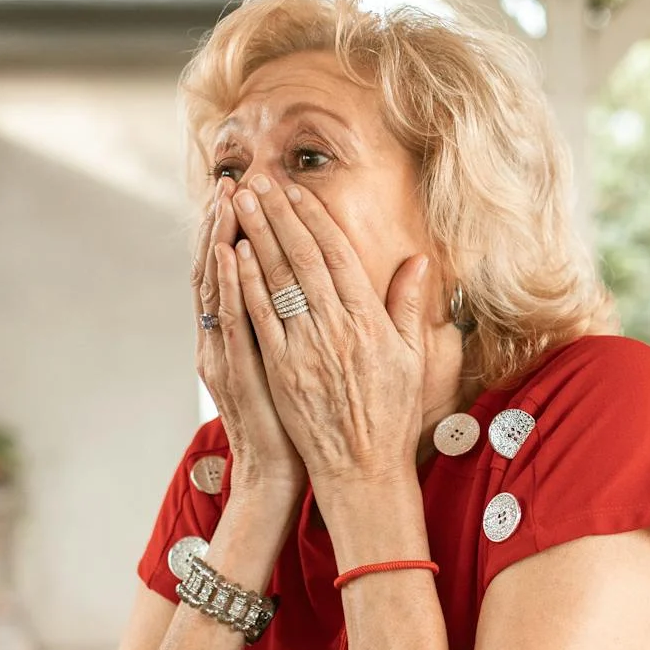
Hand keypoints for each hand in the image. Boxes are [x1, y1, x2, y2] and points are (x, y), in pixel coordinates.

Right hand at [193, 180, 306, 504]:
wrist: (277, 475)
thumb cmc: (295, 423)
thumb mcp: (292, 368)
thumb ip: (293, 327)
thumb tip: (308, 294)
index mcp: (244, 334)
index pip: (239, 271)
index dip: (242, 231)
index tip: (253, 192)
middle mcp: (226, 338)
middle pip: (222, 269)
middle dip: (228, 223)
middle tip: (233, 179)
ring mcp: (226, 352)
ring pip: (220, 285)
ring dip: (222, 238)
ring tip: (227, 197)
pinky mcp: (237, 370)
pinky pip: (231, 319)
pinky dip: (228, 283)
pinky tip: (229, 251)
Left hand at [229, 173, 431, 490]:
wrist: (363, 469)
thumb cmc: (390, 414)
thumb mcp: (411, 358)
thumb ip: (407, 306)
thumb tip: (417, 260)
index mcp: (369, 322)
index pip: (338, 256)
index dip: (314, 218)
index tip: (296, 188)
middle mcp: (337, 330)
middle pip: (303, 258)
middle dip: (279, 214)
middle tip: (258, 180)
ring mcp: (306, 350)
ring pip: (277, 282)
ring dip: (256, 237)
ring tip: (239, 203)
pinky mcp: (282, 371)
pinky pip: (260, 319)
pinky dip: (245, 284)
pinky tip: (232, 255)